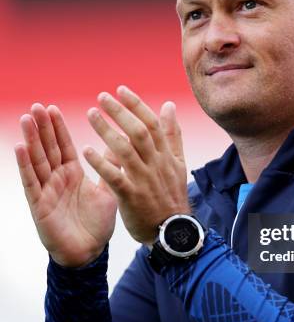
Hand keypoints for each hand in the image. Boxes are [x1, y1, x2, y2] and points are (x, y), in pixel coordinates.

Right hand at [15, 104, 117, 267]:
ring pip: (37, 161)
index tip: (52, 107)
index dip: (57, 128)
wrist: (90, 253)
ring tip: (26, 119)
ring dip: (31, 139)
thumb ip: (110, 169)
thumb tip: (120, 146)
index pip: (63, 146)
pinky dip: (25, 165)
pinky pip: (31, 183)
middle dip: (42, 127)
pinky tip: (20, 148)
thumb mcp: (107, 191)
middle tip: (37, 106)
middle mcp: (57, 179)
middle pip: (48, 148)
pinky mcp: (40, 205)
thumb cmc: (96, 224)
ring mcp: (47, 191)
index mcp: (73, 174)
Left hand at [83, 86, 189, 244]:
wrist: (173, 231)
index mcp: (166, 154)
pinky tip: (86, 151)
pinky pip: (115, 177)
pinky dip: (101, 163)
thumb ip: (173, 134)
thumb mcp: (178, 162)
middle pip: (138, 132)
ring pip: (125, 150)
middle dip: (120, 112)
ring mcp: (144, 180)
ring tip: (91, 115)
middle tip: (101, 97)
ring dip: (107, 131)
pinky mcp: (132, 197)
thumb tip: (169, 106)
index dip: (136, 105)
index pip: (152, 123)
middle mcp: (156, 164)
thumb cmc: (172, 195)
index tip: (120, 90)